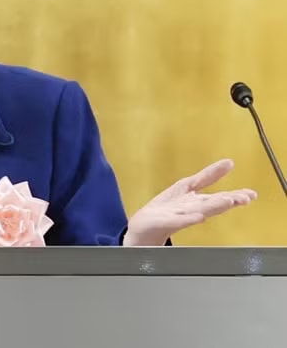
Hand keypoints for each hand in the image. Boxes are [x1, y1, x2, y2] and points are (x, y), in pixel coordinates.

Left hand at [123, 159, 256, 245]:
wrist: (141, 230)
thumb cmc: (165, 210)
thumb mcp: (186, 187)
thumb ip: (207, 176)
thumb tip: (229, 163)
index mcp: (196, 202)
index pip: (218, 197)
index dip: (235, 195)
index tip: (252, 195)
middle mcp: (190, 210)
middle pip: (211, 204)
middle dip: (228, 201)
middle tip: (244, 198)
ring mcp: (177, 216)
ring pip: (198, 211)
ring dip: (213, 207)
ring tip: (227, 202)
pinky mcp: (163, 223)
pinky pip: (177, 220)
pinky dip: (188, 218)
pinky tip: (199, 216)